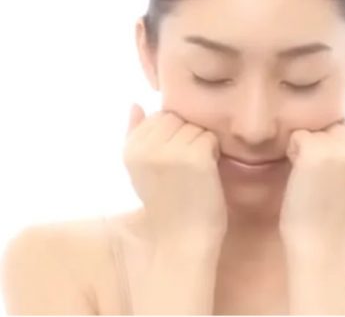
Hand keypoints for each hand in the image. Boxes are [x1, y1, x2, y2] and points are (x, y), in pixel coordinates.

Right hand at [123, 103, 227, 241]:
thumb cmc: (166, 204)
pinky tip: (206, 174)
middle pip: (179, 118)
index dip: (172, 136)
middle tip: (185, 168)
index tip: (171, 164)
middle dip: (187, 136)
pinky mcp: (196, 157)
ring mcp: (171, 151)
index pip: (160, 116)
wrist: (182, 240)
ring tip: (194, 172)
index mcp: (130, 148)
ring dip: (201, 145)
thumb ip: (135, 134)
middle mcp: (146, 147)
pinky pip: (210, 138)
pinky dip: (213, 153)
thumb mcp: (140, 169)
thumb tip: (135, 103)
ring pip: (196, 126)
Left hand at [279, 119, 344, 243]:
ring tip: (311, 177)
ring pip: (313, 130)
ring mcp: (340, 148)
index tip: (335, 177)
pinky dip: (293, 153)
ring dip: (306, 149)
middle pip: (332, 125)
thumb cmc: (336, 214)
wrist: (319, 241)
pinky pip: (297, 137)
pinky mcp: (315, 152)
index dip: (336, 150)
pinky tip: (300, 175)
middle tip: (321, 177)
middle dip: (322, 144)